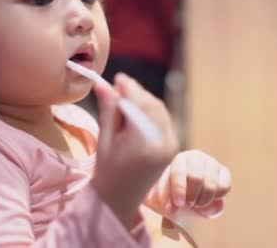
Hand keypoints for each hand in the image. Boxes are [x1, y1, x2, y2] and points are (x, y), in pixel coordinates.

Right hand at [91, 74, 179, 228]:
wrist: (120, 200)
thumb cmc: (107, 172)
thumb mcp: (105, 141)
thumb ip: (108, 111)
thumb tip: (103, 84)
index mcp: (144, 144)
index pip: (139, 106)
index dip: (129, 88)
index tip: (118, 77)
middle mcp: (163, 143)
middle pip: (152, 105)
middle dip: (137, 93)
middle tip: (118, 85)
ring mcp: (171, 145)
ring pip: (159, 111)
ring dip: (144, 100)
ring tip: (124, 98)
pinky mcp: (173, 147)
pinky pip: (163, 120)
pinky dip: (151, 111)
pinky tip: (136, 111)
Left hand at [146, 150, 230, 216]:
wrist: (184, 197)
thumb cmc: (170, 196)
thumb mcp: (162, 200)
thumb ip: (165, 203)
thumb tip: (178, 209)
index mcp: (179, 160)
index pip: (179, 172)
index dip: (179, 189)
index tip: (178, 204)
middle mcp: (197, 157)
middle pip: (196, 178)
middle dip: (192, 197)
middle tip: (188, 204)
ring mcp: (212, 163)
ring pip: (212, 185)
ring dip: (204, 201)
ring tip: (197, 204)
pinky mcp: (224, 173)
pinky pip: (224, 187)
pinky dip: (217, 198)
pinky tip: (208, 200)